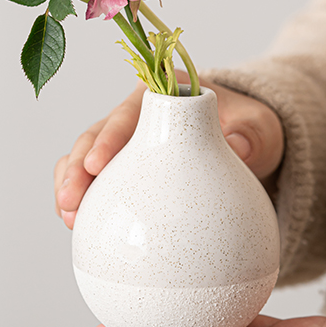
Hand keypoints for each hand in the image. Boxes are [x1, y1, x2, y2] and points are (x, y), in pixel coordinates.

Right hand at [54, 78, 284, 228]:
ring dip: (69, 186)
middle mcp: (134, 117)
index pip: (128, 114)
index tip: (97, 165)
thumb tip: (237, 147)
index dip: (109, 137)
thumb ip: (251, 133)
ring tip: (66, 218)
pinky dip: (81, 203)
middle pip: (95, 136)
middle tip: (70, 199)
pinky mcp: (120, 172)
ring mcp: (122, 146)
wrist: (243, 147)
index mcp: (160, 96)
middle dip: (76, 166)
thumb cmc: (247, 132)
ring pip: (83, 160)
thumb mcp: (259, 127)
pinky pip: (94, 186)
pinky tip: (76, 230)